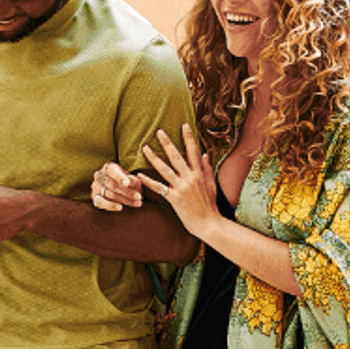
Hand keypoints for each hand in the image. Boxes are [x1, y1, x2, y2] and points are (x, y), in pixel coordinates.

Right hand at [91, 161, 142, 211]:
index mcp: (108, 167)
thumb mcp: (132, 178)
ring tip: (136, 204)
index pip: (112, 171)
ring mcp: (95, 187)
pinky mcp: (94, 197)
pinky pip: (101, 203)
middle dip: (127, 192)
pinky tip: (120, 207)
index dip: (120, 177)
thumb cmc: (127, 181)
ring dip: (124, 200)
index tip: (128, 183)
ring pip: (109, 194)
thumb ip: (133, 180)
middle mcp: (99, 176)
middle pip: (112, 185)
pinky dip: (111, 205)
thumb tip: (130, 181)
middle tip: (139, 197)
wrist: (117, 187)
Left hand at [137, 123, 221, 239]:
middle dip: (168, 143)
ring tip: (144, 148)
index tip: (184, 125)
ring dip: (154, 158)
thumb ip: (208, 168)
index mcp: (200, 173)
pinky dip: (148, 181)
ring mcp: (182, 187)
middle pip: (177, 156)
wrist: (209, 223)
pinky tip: (138, 175)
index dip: (189, 138)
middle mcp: (191, 177)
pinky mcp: (174, 198)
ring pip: (165, 169)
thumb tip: (206, 154)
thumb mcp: (211, 184)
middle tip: (158, 131)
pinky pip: (159, 188)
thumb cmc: (210, 205)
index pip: (194, 151)